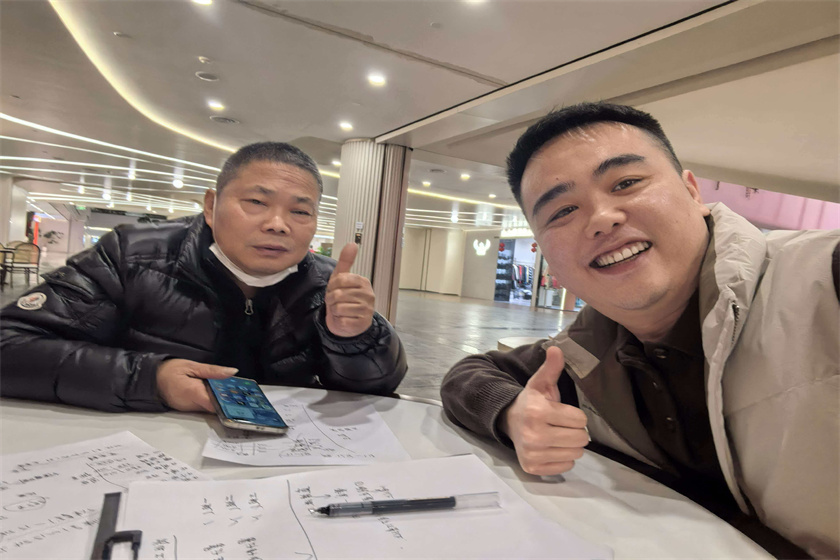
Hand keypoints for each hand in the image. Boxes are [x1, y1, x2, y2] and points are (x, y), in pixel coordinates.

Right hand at [156, 359, 237, 412]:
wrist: (150, 380)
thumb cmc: (170, 370)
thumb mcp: (192, 366)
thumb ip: (212, 371)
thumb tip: (232, 372)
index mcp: (192, 392)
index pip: (215, 403)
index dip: (229, 402)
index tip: (242, 398)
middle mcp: (191, 405)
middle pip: (215, 406)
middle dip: (228, 401)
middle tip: (245, 394)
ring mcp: (189, 409)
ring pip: (211, 408)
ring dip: (221, 401)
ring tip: (237, 393)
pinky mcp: (188, 410)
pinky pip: (204, 407)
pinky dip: (213, 401)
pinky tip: (221, 394)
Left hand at [325, 243, 374, 337]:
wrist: (348, 322)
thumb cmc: (344, 298)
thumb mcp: (341, 278)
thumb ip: (346, 261)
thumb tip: (353, 243)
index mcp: (363, 282)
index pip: (340, 279)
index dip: (332, 286)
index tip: (335, 289)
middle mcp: (368, 295)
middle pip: (338, 294)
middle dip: (331, 299)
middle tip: (336, 302)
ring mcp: (367, 310)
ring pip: (338, 308)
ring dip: (334, 310)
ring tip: (340, 310)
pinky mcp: (362, 323)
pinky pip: (341, 320)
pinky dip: (338, 321)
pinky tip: (344, 319)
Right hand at [500, 346, 588, 475]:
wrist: (509, 421)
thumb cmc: (531, 402)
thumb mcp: (540, 383)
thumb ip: (551, 368)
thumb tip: (557, 348)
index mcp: (538, 412)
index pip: (580, 420)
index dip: (575, 415)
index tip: (563, 412)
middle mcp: (534, 435)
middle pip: (580, 439)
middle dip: (576, 431)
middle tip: (563, 425)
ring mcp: (532, 454)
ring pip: (575, 454)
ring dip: (570, 445)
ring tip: (558, 436)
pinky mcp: (532, 468)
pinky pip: (565, 467)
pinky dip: (563, 459)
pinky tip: (552, 448)